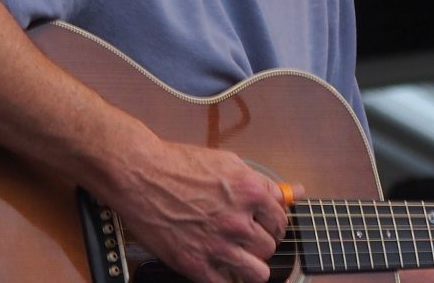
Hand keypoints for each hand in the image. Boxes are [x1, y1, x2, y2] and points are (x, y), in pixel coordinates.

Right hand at [113, 138, 302, 282]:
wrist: (140, 175)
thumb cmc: (179, 164)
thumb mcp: (228, 162)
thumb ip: (261, 181)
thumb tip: (293, 191)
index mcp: (250, 192)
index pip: (281, 219)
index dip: (273, 222)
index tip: (265, 224)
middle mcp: (239, 220)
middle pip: (270, 246)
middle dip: (261, 243)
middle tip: (248, 238)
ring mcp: (218, 245)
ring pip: (258, 273)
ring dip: (252, 267)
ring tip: (241, 258)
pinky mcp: (195, 264)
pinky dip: (226, 279)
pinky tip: (219, 268)